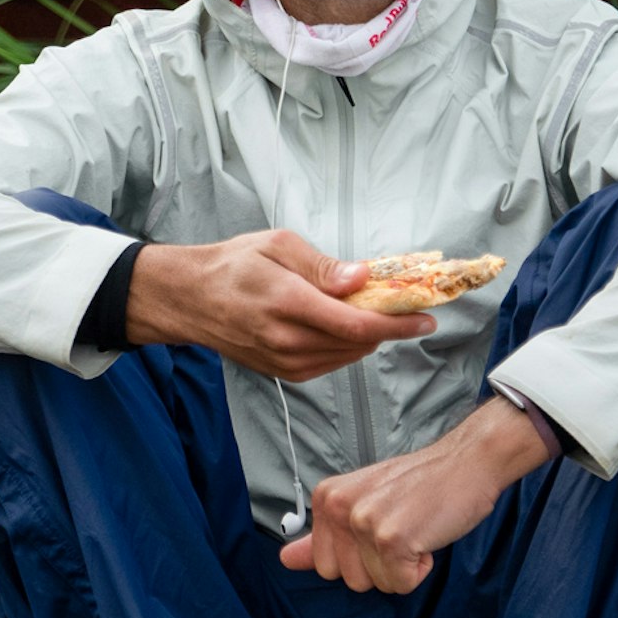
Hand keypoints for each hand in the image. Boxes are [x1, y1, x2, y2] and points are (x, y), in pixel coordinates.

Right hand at [124, 230, 432, 382]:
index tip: (427, 318)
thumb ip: (323, 265)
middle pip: (358, 342)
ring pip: (348, 355)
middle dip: (390, 326)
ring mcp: (284, 361)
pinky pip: (331, 363)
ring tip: (374, 310)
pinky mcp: (283, 373)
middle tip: (407, 305)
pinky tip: (346, 325)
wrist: (189, 298)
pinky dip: (348, 346)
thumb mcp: (278, 245)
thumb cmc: (234, 264)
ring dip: (370, 336)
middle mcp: (287, 339)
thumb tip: (362, 279)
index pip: (356, 323)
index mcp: (288, 303)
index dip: (398, 323)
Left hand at [277, 396, 554, 593]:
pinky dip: (422, 569)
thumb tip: (284, 561)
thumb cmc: (422, 484)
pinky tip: (429, 535)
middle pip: (350, 581)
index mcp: (327, 498)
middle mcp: (339, 509)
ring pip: (378, 585)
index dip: (362, 557)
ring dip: (404, 567)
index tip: (384, 525)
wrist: (467, 462)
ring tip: (417, 529)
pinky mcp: (392, 539)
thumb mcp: (366, 502)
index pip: (326, 565)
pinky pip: (403, 584)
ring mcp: (364, 523)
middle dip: (381, 567)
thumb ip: (325, 535)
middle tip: (403, 528)